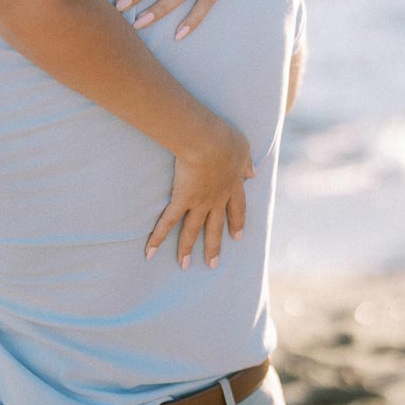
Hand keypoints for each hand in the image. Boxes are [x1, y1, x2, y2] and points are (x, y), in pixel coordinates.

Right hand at [146, 119, 253, 268]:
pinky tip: (150, 252)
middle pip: (215, 227)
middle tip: (213, 264)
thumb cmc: (225, 139)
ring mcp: (199, 202)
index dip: (237, 223)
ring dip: (187, 249)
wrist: (209, 141)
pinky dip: (158, 237)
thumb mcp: (243, 148)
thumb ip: (247, 163)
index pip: (237, 209)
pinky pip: (168, 222)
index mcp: (233, 185)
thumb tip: (254, 172)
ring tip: (184, 266)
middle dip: (214, 246)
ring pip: (193, 230)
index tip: (237, 236)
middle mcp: (217, 199)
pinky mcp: (182, 199)